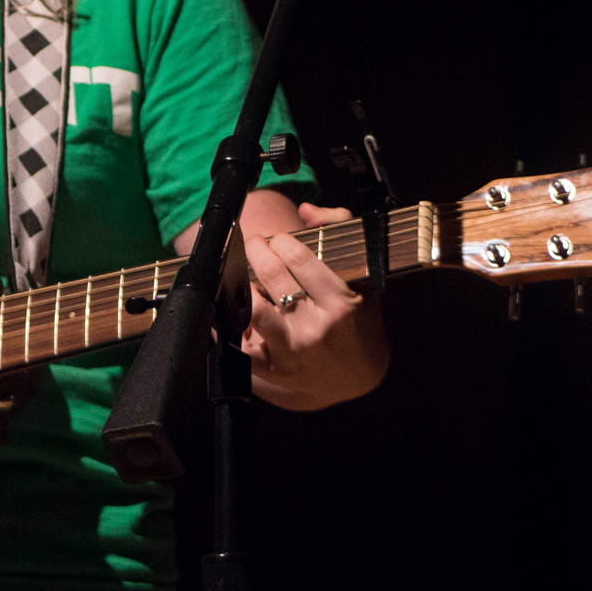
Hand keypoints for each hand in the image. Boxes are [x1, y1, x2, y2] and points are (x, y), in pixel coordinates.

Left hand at [241, 203, 388, 410]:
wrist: (357, 380)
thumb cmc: (358, 324)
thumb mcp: (363, 280)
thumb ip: (340, 232)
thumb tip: (306, 210)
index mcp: (339, 304)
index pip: (300, 260)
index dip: (282, 242)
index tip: (279, 239)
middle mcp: (314, 328)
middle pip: (271, 276)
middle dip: (257, 250)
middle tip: (255, 244)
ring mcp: (290, 352)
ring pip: (252, 308)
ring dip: (243, 285)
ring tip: (246, 275)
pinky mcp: (271, 370)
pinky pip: (238, 343)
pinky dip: (228, 322)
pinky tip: (230, 306)